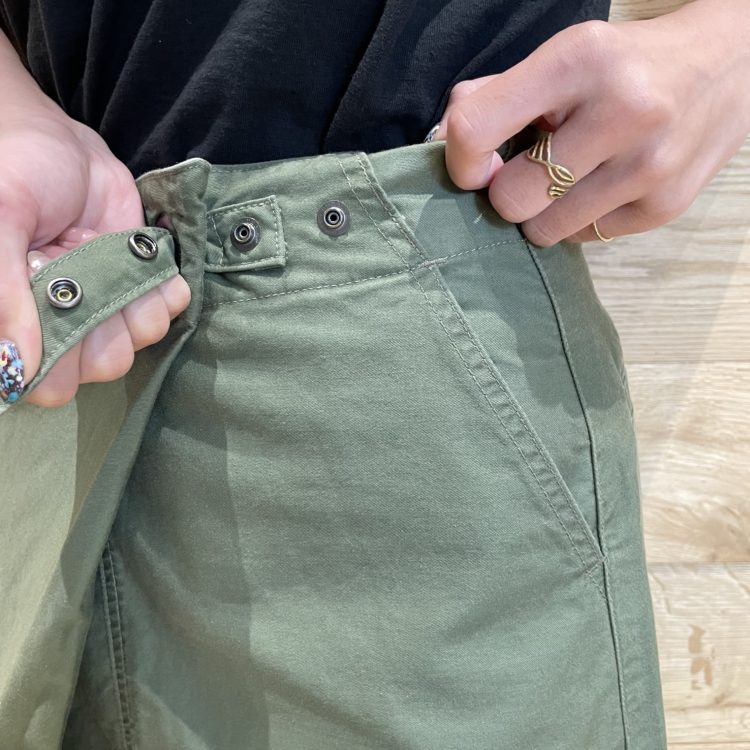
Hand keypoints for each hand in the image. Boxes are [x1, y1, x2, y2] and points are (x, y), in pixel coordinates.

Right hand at [0, 111, 189, 407]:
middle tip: (89, 280)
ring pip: (139, 341)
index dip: (63, 366)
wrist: (60, 144)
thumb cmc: (15, 173)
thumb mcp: (1, 220)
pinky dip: (165, 288)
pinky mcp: (141, 285)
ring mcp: (106, 306)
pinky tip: (144, 259)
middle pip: (102, 366)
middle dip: (106, 328)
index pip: (47, 384)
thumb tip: (17, 367)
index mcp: (20, 319)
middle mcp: (64, 322)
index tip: (64, 318)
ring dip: (137, 306)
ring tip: (116, 263)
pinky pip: (167, 310)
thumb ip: (4, 293)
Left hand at [431, 0, 749, 245]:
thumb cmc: (624, 64)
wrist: (732, 64)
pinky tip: (606, 184)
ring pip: (544, 231)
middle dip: (507, 193)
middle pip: (510, 200)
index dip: (460, 162)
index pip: (476, 130)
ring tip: (570, 176)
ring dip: (543, 212)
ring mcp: (650, 165)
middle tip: (528, 171)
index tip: (473, 167)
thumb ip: (494, 98)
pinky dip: (582, 219)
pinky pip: (584, 238)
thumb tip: (442, 146)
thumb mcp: (560, 57)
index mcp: (579, 60)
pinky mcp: (667, 207)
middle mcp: (622, 112)